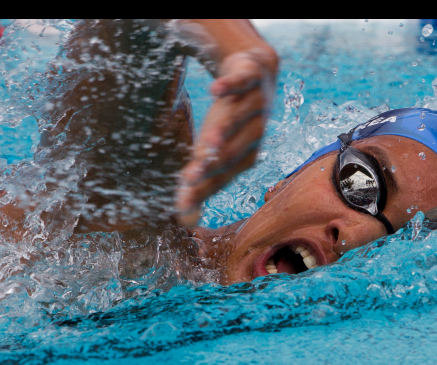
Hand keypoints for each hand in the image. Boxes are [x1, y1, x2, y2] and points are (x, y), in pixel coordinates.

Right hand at [176, 48, 277, 225]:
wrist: (254, 71)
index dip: (202, 190)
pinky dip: (230, 86)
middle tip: (190, 179)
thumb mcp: (215, 149)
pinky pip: (242, 82)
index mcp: (245, 155)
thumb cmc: (231, 120)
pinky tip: (214, 91)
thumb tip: (184, 222)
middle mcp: (254, 133)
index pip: (222, 176)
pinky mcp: (251, 77)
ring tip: (207, 142)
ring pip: (238, 119)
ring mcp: (255, 104)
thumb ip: (201, 183)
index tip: (181, 206)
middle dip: (213, 164)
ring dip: (224, 131)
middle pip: (232, 151)